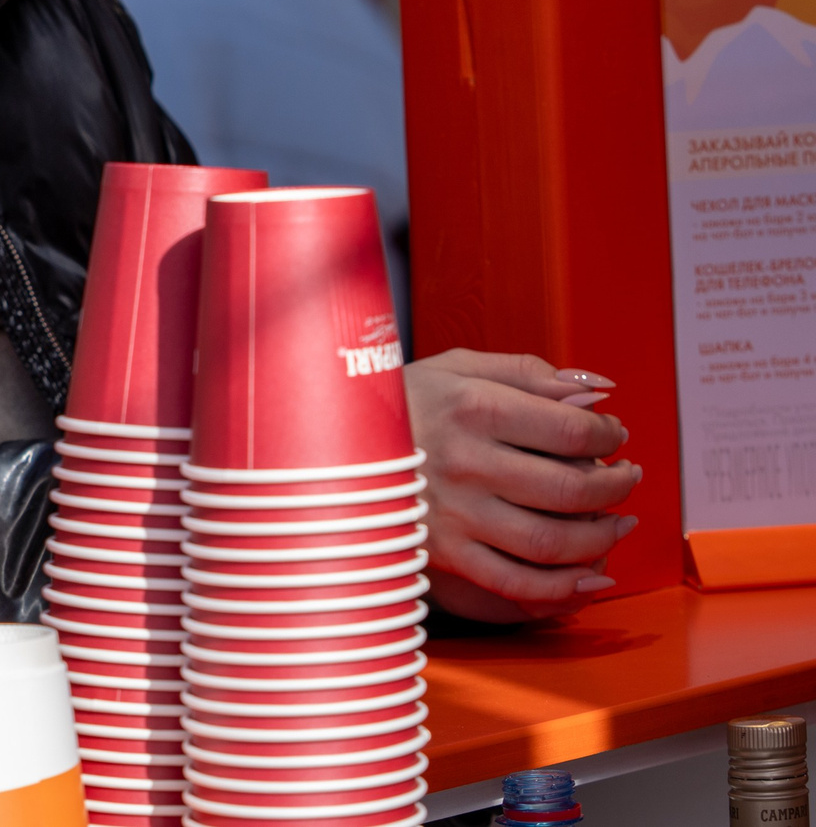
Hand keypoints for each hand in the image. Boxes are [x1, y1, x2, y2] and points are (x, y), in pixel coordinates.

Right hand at [405, 349, 642, 622]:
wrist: (328, 441)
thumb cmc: (403, 400)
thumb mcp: (456, 367)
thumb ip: (529, 374)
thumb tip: (597, 392)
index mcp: (471, 406)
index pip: (573, 432)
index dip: (609, 435)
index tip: (613, 434)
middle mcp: (464, 462)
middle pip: (572, 489)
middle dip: (618, 486)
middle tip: (628, 477)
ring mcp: (453, 513)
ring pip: (553, 543)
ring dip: (603, 537)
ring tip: (618, 521)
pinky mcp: (443, 552)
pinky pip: (516, 583)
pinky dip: (565, 588)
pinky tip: (592, 574)